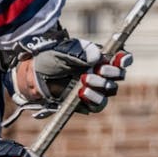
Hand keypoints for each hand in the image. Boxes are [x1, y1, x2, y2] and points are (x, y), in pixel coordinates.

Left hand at [10, 34, 130, 114]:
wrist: (33, 74)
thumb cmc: (49, 58)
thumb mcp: (62, 51)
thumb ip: (80, 53)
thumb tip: (97, 57)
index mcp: (100, 58)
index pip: (122, 59)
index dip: (124, 59)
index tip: (119, 59)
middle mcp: (101, 74)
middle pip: (119, 76)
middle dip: (111, 72)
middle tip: (98, 69)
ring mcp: (95, 89)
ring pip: (110, 91)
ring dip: (101, 86)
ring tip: (84, 80)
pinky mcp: (86, 102)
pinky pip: (97, 105)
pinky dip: (93, 99)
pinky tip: (82, 92)